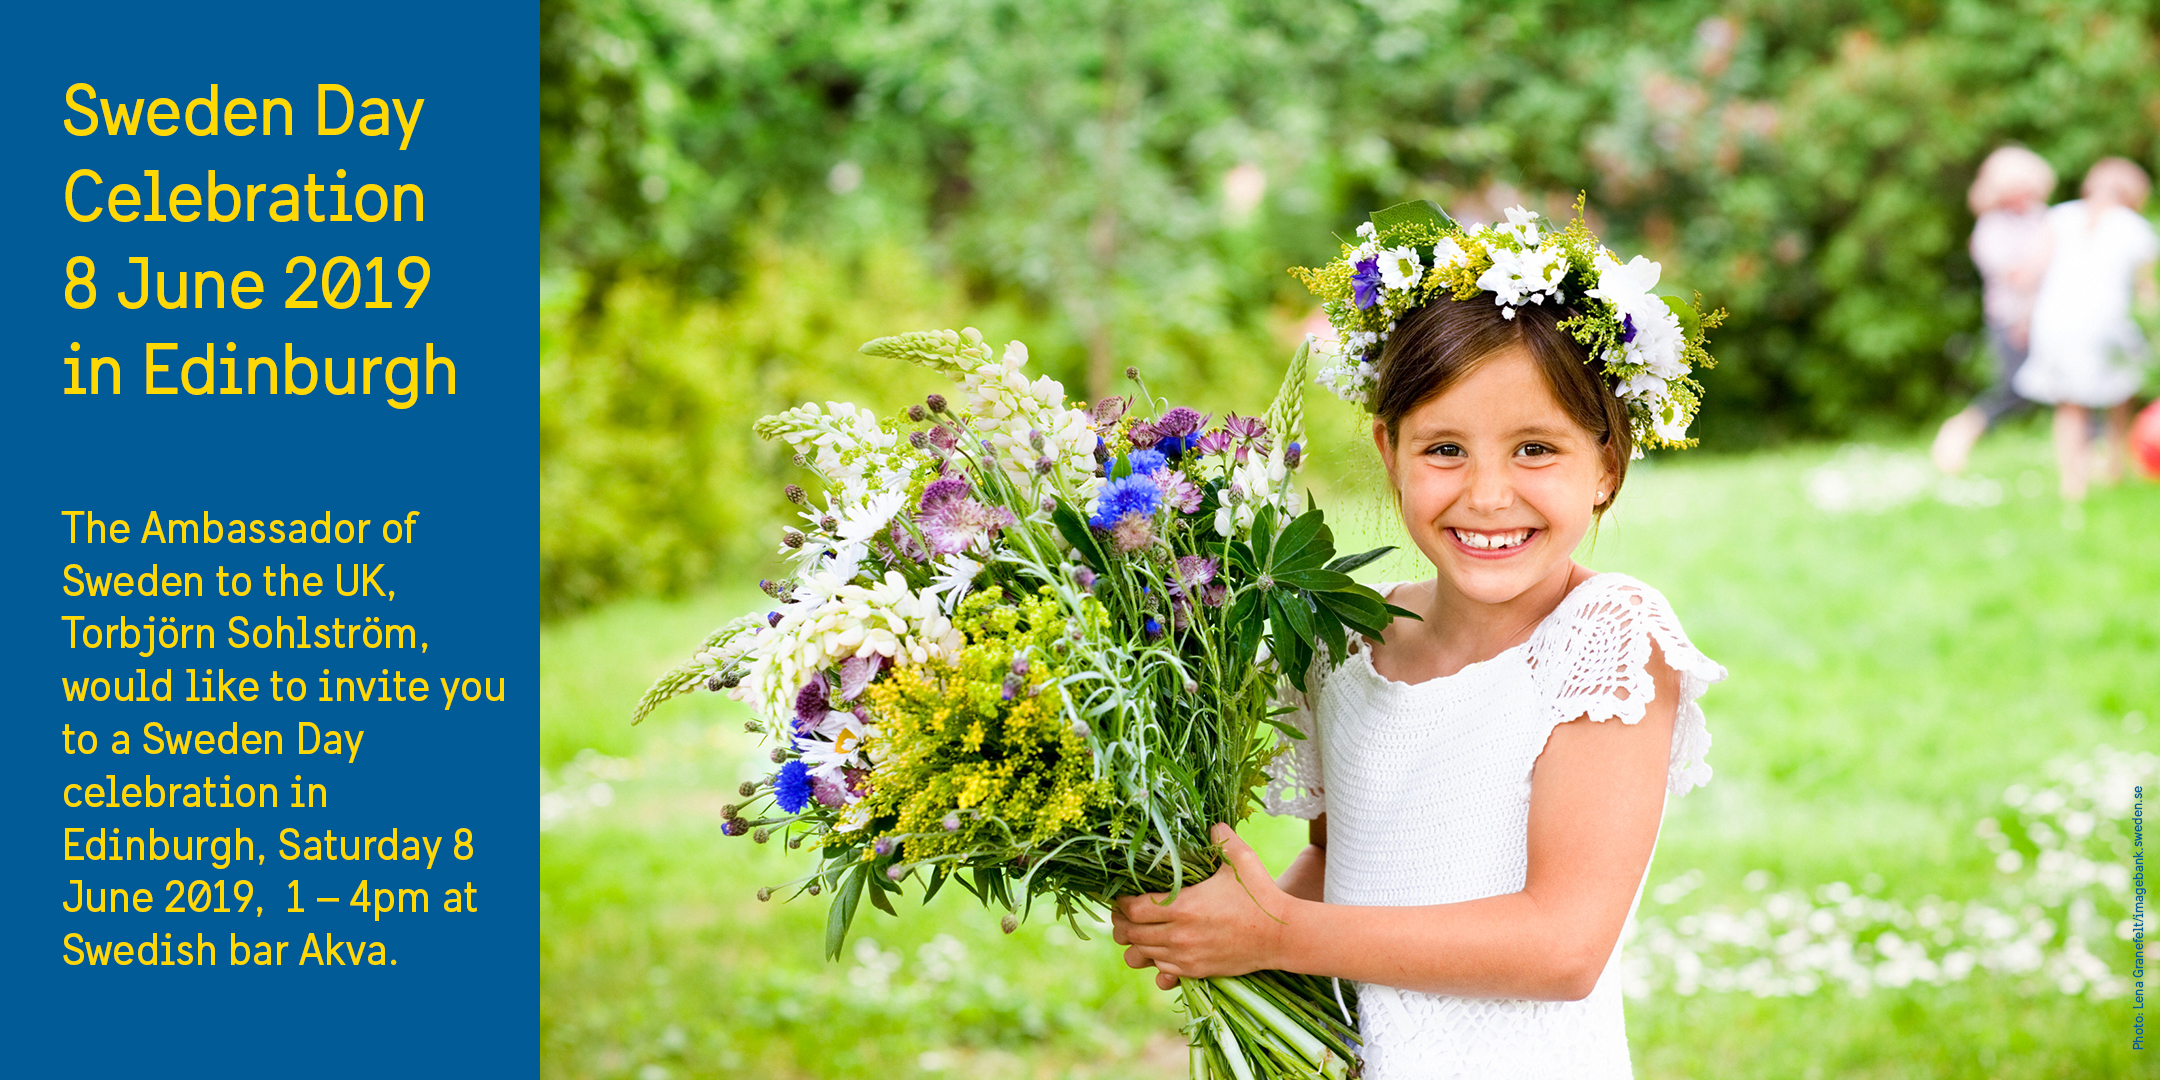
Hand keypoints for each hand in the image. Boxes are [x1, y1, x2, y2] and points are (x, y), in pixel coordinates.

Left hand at [1111, 823, 1291, 989]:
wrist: (1282, 935)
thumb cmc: (1260, 895)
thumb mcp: (1241, 860)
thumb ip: (1222, 838)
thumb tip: (1212, 823)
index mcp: (1182, 906)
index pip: (1133, 909)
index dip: (1121, 903)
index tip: (1122, 896)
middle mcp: (1178, 935)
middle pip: (1131, 934)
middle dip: (1122, 923)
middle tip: (1123, 914)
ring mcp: (1186, 957)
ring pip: (1141, 955)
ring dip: (1135, 943)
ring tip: (1137, 931)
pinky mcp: (1196, 971)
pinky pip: (1161, 970)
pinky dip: (1155, 959)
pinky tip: (1160, 947)